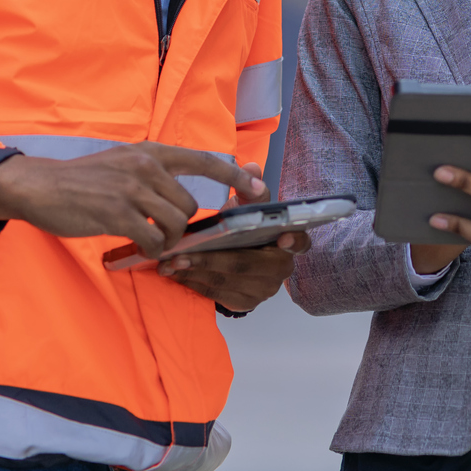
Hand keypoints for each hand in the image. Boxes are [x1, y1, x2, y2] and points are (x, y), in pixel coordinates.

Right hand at [0, 142, 254, 257]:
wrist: (40, 186)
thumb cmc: (83, 180)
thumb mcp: (123, 163)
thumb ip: (153, 174)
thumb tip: (182, 197)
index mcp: (150, 152)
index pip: (204, 159)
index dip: (234, 175)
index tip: (257, 187)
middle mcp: (146, 166)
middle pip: (189, 205)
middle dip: (179, 226)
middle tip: (159, 233)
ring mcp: (132, 190)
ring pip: (175, 224)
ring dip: (166, 240)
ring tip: (147, 240)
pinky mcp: (117, 213)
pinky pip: (153, 240)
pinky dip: (150, 250)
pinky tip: (136, 247)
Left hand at [157, 163, 307, 313]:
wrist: (236, 261)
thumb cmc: (245, 230)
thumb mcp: (248, 208)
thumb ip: (249, 189)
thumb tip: (251, 167)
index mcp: (287, 242)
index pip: (300, 242)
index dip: (295, 241)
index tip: (284, 238)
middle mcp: (280, 268)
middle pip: (245, 263)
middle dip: (210, 258)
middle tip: (181, 253)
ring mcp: (263, 289)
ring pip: (226, 280)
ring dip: (194, 271)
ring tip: (170, 261)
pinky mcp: (244, 303)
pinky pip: (216, 293)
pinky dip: (192, 282)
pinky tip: (175, 272)